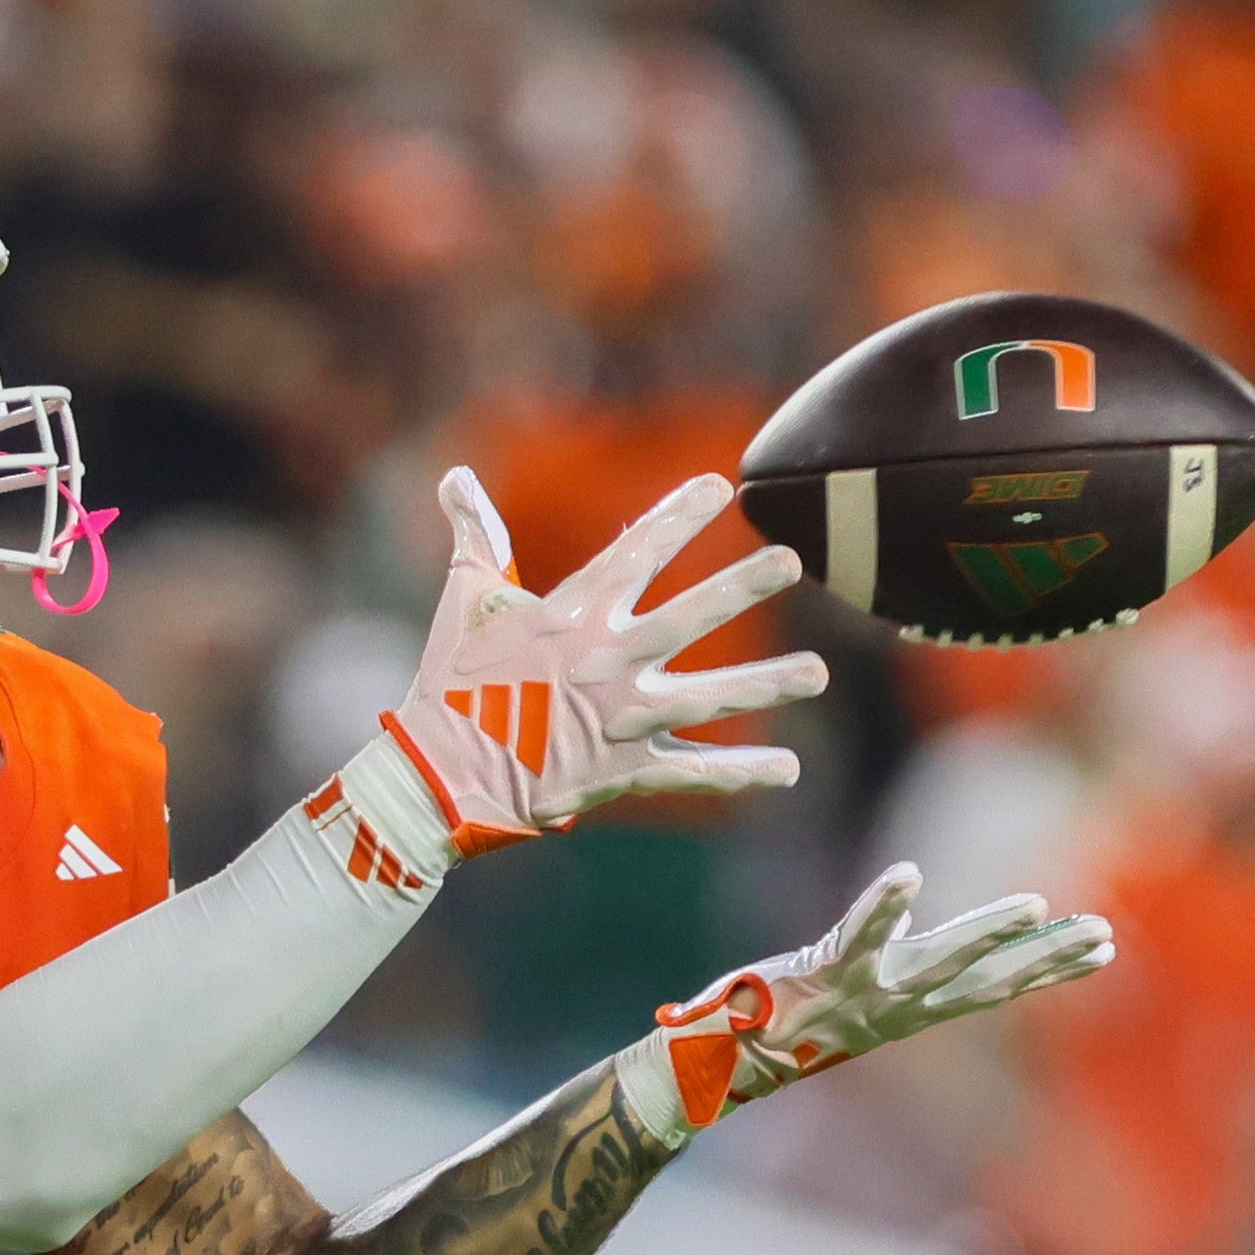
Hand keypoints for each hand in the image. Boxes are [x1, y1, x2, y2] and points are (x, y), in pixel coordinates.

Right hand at [329, 470, 823, 877]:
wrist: (435, 776)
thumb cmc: (447, 684)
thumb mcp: (462, 602)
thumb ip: (474, 535)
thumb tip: (455, 477)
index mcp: (570, 614)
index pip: (634, 552)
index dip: (678, 516)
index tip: (721, 486)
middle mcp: (605, 661)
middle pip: (687, 616)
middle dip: (741, 587)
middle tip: (791, 561)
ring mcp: (619, 718)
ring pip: (706, 697)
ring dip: (765, 684)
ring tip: (819, 673)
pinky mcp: (622, 772)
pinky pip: (691, 773)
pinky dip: (740, 773)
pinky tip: (788, 769)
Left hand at [636, 864, 1116, 1135]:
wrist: (720, 1064)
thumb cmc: (780, 1029)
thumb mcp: (853, 1005)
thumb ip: (897, 978)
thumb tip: (930, 952)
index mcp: (909, 1011)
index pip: (995, 987)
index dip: (1050, 969)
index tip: (1102, 950)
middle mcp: (898, 1006)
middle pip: (989, 980)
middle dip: (1049, 959)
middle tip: (1104, 936)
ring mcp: (867, 990)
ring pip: (940, 961)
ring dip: (989, 934)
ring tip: (1036, 907)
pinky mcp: (827, 972)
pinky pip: (861, 935)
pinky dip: (883, 907)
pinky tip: (908, 875)